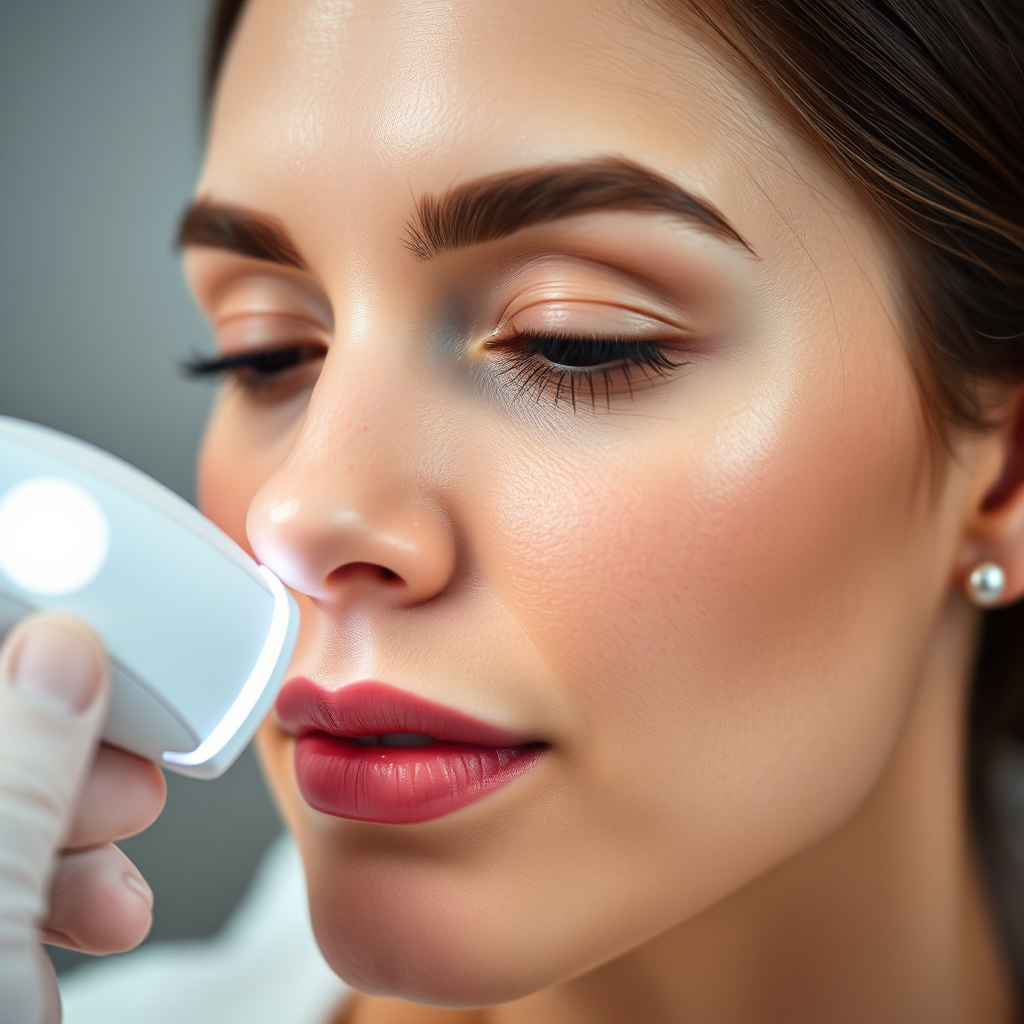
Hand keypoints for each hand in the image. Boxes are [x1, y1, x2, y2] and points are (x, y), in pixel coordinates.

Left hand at [0, 614, 165, 1023]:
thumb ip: (20, 769)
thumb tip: (64, 651)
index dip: (19, 624)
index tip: (80, 604)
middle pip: (3, 720)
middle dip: (71, 727)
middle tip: (124, 733)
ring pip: (22, 789)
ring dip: (95, 809)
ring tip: (124, 832)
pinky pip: (36, 860)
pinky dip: (92, 875)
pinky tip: (113, 904)